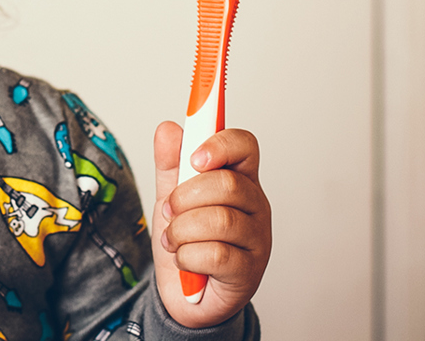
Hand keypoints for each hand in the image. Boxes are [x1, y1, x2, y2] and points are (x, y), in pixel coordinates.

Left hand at [150, 121, 270, 327]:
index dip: (220, 144)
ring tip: (172, 239)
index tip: (194, 158)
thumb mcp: (171, 197)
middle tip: (169, 210)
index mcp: (239, 180)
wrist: (185, 296)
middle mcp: (255, 206)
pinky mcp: (249, 272)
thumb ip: (170, 164)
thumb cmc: (187, 241)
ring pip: (221, 220)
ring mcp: (257, 240)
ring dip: (182, 230)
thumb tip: (167, 129)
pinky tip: (184, 259)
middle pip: (229, 184)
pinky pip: (218, 255)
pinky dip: (188, 256)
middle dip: (186, 196)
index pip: (245, 146)